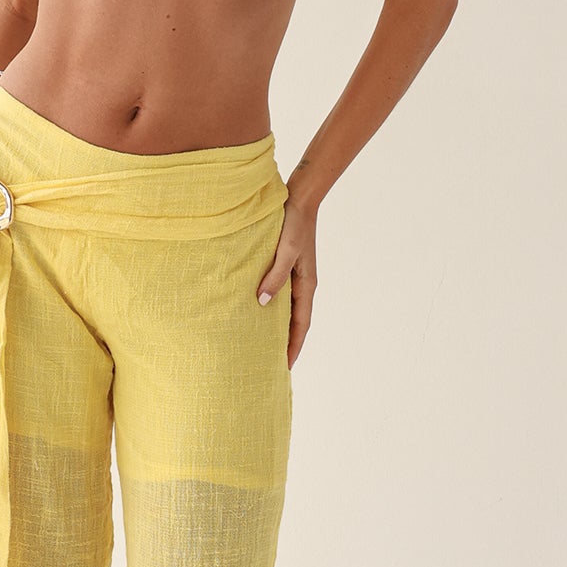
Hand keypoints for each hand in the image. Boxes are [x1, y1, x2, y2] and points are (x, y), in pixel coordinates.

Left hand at [256, 193, 318, 369]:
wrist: (300, 199)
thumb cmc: (294, 224)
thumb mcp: (285, 252)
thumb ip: (275, 276)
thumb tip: (262, 303)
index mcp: (307, 285)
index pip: (301, 325)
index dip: (293, 346)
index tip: (285, 366)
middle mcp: (303, 284)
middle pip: (295, 321)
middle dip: (287, 343)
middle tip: (272, 363)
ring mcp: (296, 276)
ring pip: (288, 309)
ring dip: (279, 327)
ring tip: (264, 343)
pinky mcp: (287, 266)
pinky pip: (281, 295)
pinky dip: (273, 308)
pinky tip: (259, 311)